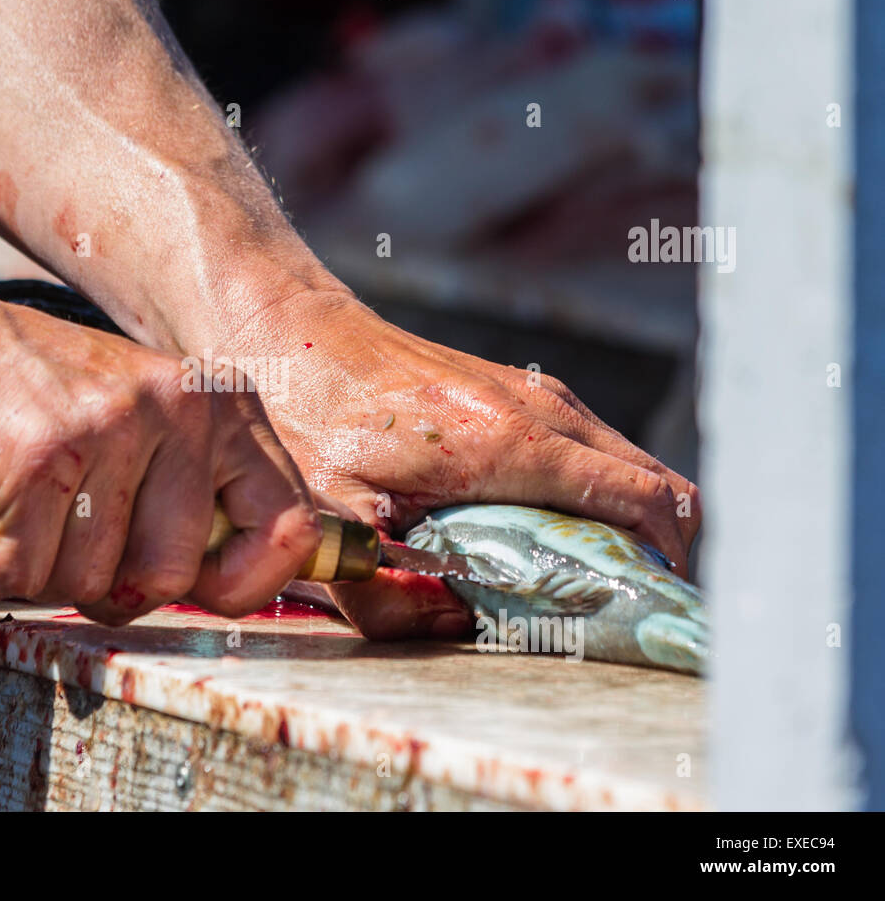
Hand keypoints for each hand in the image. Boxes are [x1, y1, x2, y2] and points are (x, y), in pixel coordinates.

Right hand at [0, 288, 320, 623]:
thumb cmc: (40, 402)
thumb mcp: (146, 427)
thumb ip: (195, 498)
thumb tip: (237, 591)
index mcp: (222, 406)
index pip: (289, 526)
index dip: (248, 585)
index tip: (198, 592)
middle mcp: (181, 409)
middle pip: (173, 578)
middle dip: (111, 589)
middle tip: (68, 545)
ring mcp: (111, 429)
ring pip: (90, 584)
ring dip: (38, 570)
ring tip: (19, 509)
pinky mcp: (38, 457)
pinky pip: (20, 576)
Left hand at [236, 292, 700, 638]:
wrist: (297, 333)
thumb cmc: (312, 421)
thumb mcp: (335, 515)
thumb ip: (387, 586)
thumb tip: (455, 629)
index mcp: (512, 445)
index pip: (643, 500)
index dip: (665, 562)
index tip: (648, 609)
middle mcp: (544, 410)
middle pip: (660, 485)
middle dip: (660, 552)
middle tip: (620, 605)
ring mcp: (540, 394)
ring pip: (633, 464)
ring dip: (631, 522)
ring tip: (583, 575)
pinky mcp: (525, 390)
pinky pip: (596, 448)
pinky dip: (602, 493)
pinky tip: (546, 529)